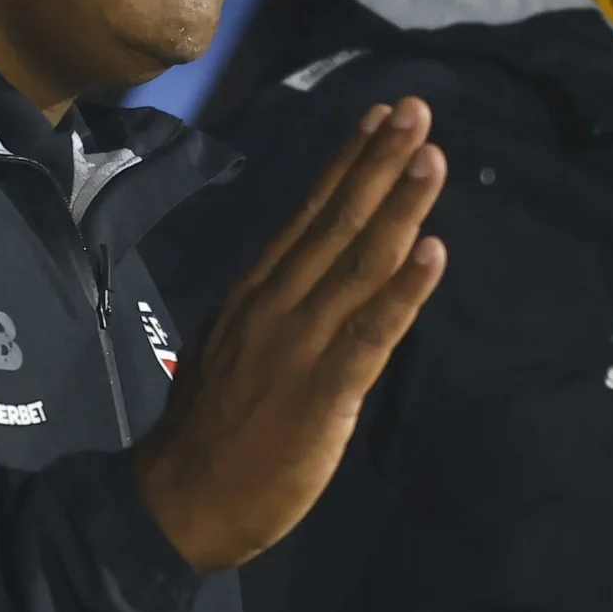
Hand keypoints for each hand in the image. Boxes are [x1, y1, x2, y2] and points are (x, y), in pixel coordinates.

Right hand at [131, 99, 446, 572]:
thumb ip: (275, 309)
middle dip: (380, 162)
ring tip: (432, 157)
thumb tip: (310, 276)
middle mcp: (278, 303)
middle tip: (416, 109)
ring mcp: (300, 344)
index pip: (310, 213)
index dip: (349, 162)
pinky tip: (434, 253)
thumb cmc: (210, 431)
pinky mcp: (323, 391)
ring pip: (358, 263)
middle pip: (338, 221)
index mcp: (258, 292)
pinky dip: (404, 291)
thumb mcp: (233, 345)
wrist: (179, 502)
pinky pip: (370, 333)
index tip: (380, 116)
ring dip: (399, 206)